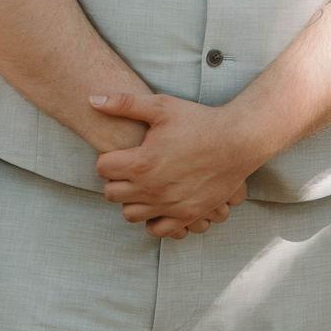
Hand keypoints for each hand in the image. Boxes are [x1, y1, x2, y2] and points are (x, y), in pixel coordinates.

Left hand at [90, 91, 257, 237]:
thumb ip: (125, 103)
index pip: (102, 168)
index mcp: (141, 163)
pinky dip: (154, 220)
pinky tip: (160, 202)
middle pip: (111, 193)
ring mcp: (169, 204)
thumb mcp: (163, 106)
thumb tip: (92, 100)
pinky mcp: (186, 214)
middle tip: (133, 167)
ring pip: (130, 214)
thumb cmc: (200, 121)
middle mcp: (151, 188)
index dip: (110, 158)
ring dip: (132, 200)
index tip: (124, 152)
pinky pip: (157, 230)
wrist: (239, 140)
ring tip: (145, 185)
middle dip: (117, 180)